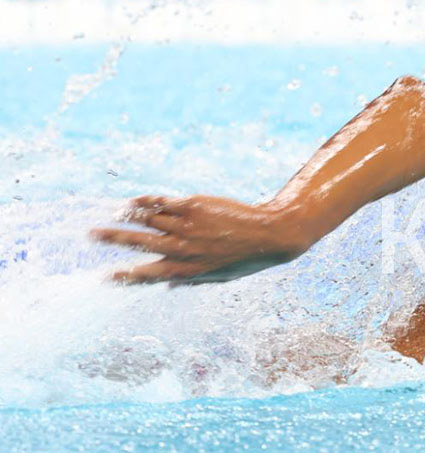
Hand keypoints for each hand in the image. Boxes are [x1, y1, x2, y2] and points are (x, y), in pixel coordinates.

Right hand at [91, 195, 311, 284]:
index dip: (123, 276)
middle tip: (90, 235)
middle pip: (138, 243)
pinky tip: (133, 202)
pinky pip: (162, 202)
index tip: (104, 276)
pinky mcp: (194, 206)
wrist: (270, 235)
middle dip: (112, 239)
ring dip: (126, 216)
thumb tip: (169, 286)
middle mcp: (182, 249)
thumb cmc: (246, 259)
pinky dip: (145, 202)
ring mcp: (187, 226)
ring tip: (113, 214)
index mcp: (186, 271)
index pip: (147, 276)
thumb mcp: (219, 278)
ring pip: (148, 219)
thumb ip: (191, 281)